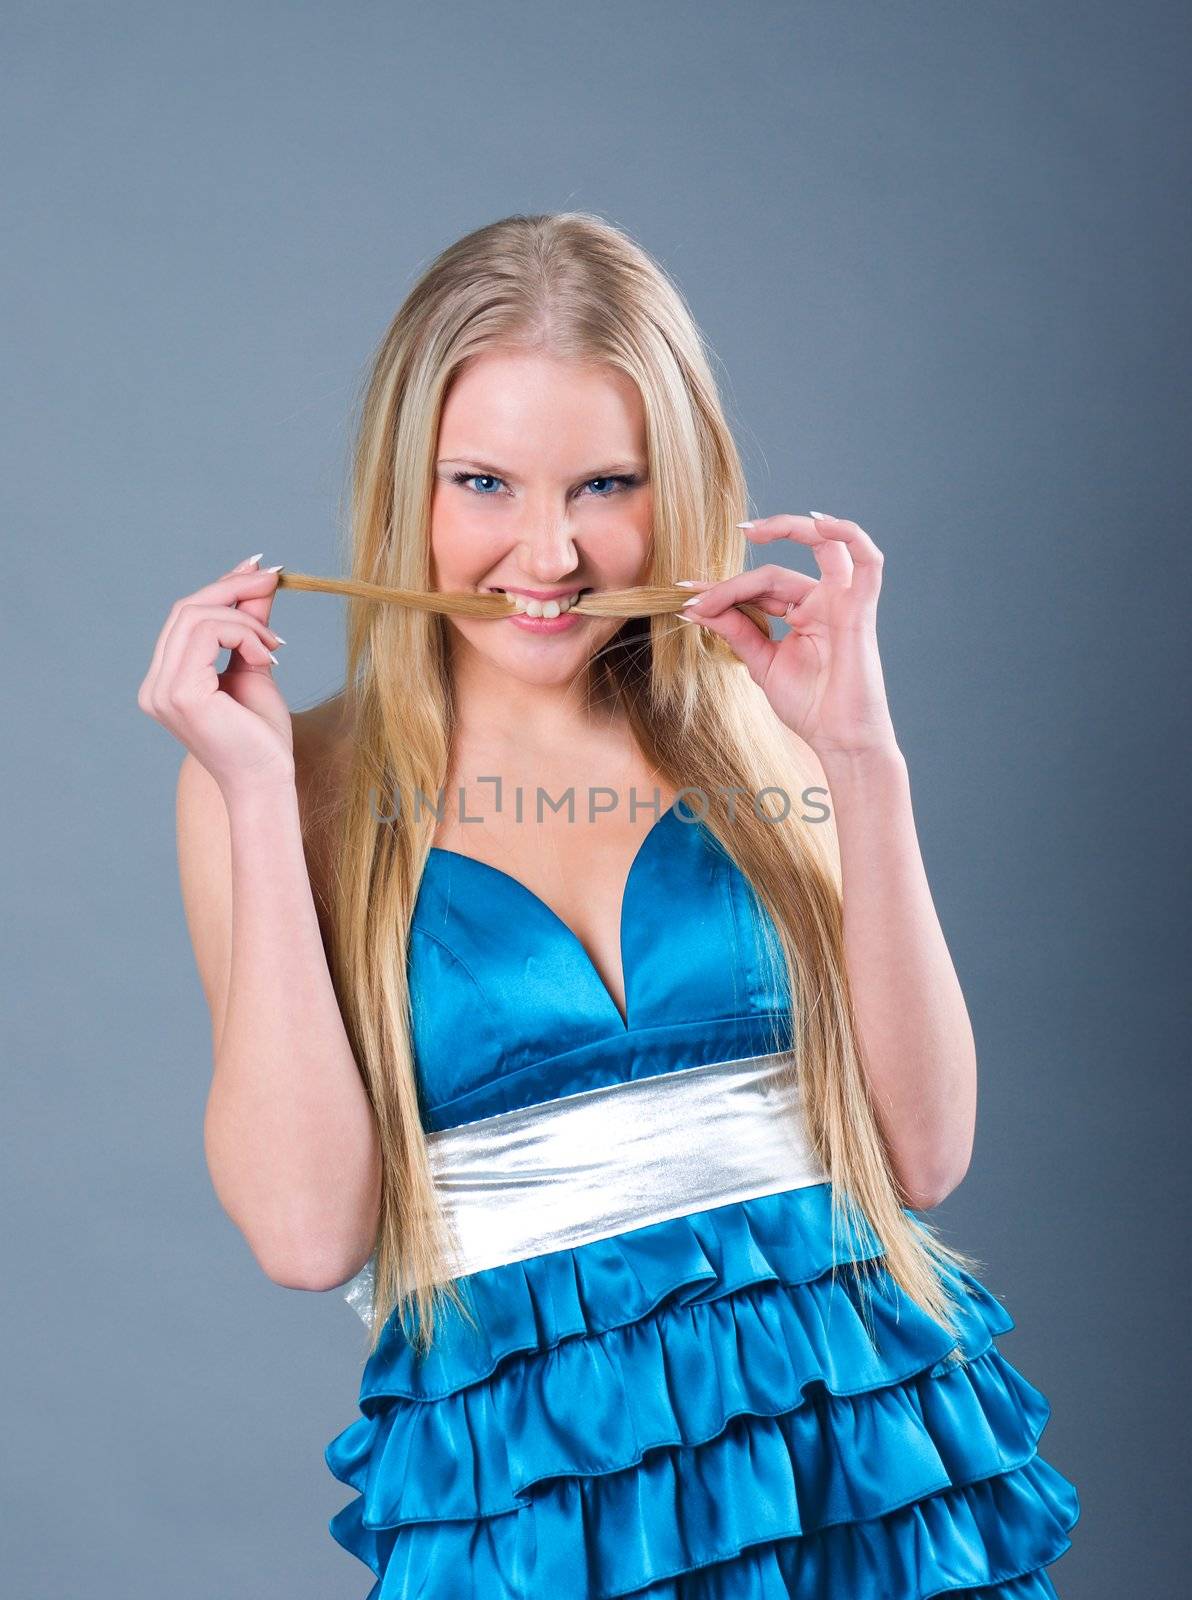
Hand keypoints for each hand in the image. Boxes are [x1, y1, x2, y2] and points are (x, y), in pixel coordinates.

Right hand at [137, 555, 294, 793]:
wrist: (267, 781)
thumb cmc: (262, 736)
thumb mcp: (256, 666)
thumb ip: (250, 625)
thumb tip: (258, 578)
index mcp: (166, 681)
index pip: (186, 618)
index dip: (221, 587)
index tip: (258, 569)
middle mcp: (155, 685)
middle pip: (186, 609)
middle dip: (233, 588)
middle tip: (274, 579)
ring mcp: (162, 689)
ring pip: (196, 615)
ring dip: (244, 618)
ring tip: (275, 643)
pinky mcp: (181, 692)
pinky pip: (207, 632)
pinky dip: (243, 633)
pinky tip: (267, 654)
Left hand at [677, 513, 898, 758]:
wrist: (838, 740)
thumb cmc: (809, 706)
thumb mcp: (761, 663)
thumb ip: (736, 630)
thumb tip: (696, 606)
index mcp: (802, 613)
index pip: (758, 588)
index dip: (720, 590)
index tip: (684, 597)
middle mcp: (823, 601)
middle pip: (775, 573)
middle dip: (734, 582)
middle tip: (695, 591)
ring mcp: (843, 602)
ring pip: (819, 549)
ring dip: (789, 529)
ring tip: (751, 531)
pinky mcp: (861, 609)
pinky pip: (867, 560)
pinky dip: (848, 533)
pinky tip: (817, 521)